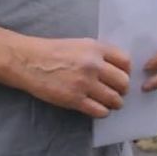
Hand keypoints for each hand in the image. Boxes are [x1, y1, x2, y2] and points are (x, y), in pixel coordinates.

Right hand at [14, 37, 131, 117]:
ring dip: (115, 103)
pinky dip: (103, 112)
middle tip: (117, 92)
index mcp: (96, 48)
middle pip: (123, 82)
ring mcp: (84, 83)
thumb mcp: (81, 44)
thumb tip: (119, 68)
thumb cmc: (54, 51)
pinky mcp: (74, 99)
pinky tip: (98, 108)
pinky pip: (99, 111)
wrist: (30, 61)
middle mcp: (93, 65)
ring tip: (110, 103)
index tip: (121, 76)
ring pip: (114, 99)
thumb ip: (100, 53)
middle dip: (122, 89)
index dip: (126, 71)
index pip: (126, 62)